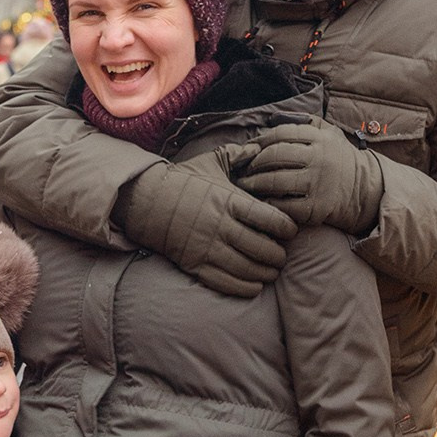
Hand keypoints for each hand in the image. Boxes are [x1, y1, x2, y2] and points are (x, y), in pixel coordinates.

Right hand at [116, 160, 297, 299]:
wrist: (146, 202)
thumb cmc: (182, 181)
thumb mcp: (209, 162)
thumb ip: (237, 155)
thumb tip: (258, 148)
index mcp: (229, 201)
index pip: (270, 219)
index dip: (287, 228)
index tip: (290, 230)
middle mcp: (221, 226)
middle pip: (263, 249)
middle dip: (278, 255)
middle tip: (282, 256)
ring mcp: (208, 248)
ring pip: (248, 269)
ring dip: (265, 273)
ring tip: (271, 271)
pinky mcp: (196, 265)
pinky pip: (227, 282)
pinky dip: (245, 287)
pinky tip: (254, 284)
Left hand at [233, 121, 383, 235]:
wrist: (366, 192)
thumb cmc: (340, 161)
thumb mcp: (330, 134)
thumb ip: (305, 122)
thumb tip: (273, 118)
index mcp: (321, 139)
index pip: (282, 134)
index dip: (261, 140)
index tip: (250, 148)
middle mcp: (320, 159)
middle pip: (275, 156)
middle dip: (254, 162)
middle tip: (244, 169)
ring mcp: (318, 184)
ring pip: (275, 181)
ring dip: (254, 183)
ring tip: (245, 184)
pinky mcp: (316, 208)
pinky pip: (284, 205)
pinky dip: (269, 203)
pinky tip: (262, 201)